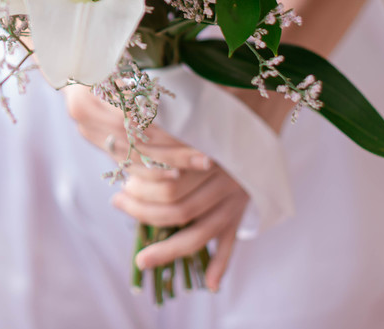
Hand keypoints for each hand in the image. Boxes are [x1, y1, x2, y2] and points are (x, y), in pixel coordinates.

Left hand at [63, 85, 248, 291]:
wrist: (265, 101)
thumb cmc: (222, 99)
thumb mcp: (195, 104)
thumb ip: (169, 116)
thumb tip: (131, 114)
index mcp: (210, 156)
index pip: (170, 185)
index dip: (142, 188)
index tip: (121, 182)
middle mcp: (224, 181)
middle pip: (179, 210)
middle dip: (145, 213)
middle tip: (118, 202)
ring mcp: (236, 198)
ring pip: (200, 234)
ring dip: (170, 250)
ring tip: (142, 260)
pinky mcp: (244, 206)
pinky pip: (233, 240)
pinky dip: (222, 263)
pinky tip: (209, 285)